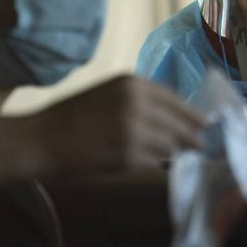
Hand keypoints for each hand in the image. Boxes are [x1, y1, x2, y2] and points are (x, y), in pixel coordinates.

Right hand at [29, 74, 204, 175]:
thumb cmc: (71, 116)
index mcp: (132, 83)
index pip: (175, 99)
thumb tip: (173, 118)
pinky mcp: (129, 155)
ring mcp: (135, 129)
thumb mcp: (107, 94)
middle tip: (201, 145)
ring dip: (172, 152)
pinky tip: (147, 162)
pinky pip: (155, 161)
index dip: (191, 114)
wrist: (42, 139)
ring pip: (170, 144)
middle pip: (179, 123)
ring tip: (171, 155)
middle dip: (191, 136)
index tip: (204, 123)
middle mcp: (137, 102)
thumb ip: (139, 101)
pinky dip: (154, 163)